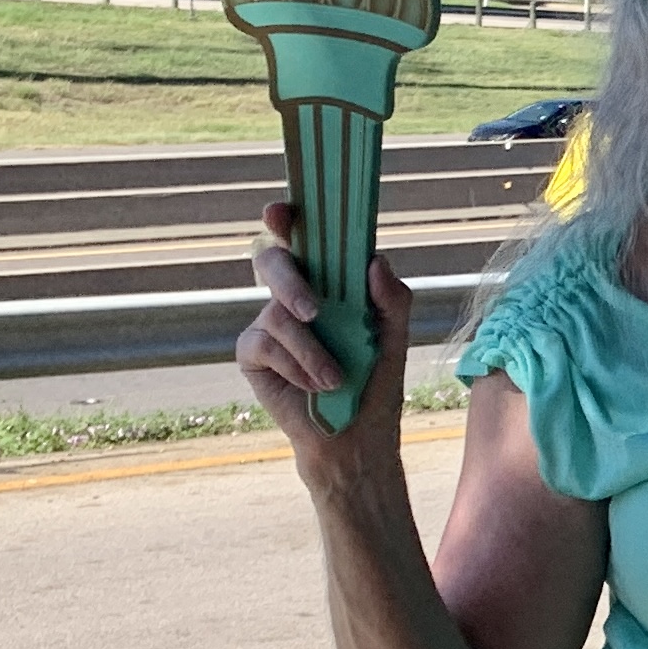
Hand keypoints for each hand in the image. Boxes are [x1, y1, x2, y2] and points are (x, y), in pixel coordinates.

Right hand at [235, 198, 411, 479]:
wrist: (356, 437)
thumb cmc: (377, 382)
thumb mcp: (394, 338)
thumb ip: (391, 299)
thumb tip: (375, 261)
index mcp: (330, 283)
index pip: (306, 240)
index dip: (288, 218)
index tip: (282, 211)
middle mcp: (294, 296)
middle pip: (273, 261)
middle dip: (290, 282)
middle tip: (313, 310)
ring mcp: (269, 323)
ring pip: (277, 313)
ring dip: (311, 350)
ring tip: (336, 379)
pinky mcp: (253, 354)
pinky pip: (264, 344)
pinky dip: (296, 366)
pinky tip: (314, 386)